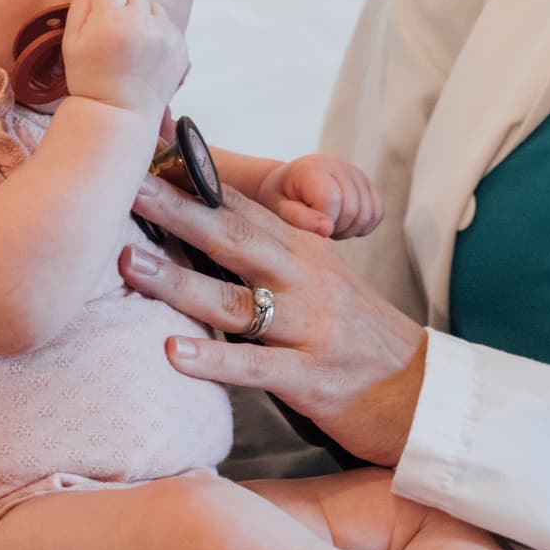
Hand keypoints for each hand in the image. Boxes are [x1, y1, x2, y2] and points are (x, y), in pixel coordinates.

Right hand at [58, 0, 187, 115]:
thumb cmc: (90, 77)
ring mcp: (165, 34)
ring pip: (153, 6)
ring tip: (130, 41)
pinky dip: (157, 32)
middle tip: (113, 29)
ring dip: (142, 15)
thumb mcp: (71, 41)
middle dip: (122, 3)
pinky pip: (168, 24)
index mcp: (111, 19)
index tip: (99, 7)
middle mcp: (142, 23)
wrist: (119, 113)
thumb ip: (81, 6)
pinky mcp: (180, 45)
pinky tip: (145, 52)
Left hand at [119, 174, 425, 465]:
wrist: (423, 392)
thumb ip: (268, 258)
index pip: (242, 207)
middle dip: (178, 211)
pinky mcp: (311, 378)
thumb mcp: (318, 285)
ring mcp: (309, 328)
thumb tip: (200, 235)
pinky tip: (173, 353)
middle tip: (126, 186)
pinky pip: (257, 366)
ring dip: (180, 280)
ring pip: (237, 299)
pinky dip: (214, 359)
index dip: (195, 181)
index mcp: (305, 251)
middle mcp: (306, 280)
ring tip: (131, 263)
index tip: (146, 157)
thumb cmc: (356, 338)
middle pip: (236, 238)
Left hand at [257, 154, 382, 239]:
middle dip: (335, 229)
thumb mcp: (278, 208)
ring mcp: (357, 174)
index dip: (322, 223)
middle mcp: (339, 166)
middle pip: (352, 210)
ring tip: (329, 224)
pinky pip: (378, 213)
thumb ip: (298, 218)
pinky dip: (363, 226)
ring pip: (368, 214)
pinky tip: (343, 224)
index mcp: (314, 169)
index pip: (331, 201)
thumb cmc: (281, 196)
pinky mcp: (367, 184)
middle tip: (317, 228)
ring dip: (349, 229)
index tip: (308, 225)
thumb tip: (327, 229)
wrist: (289, 182)